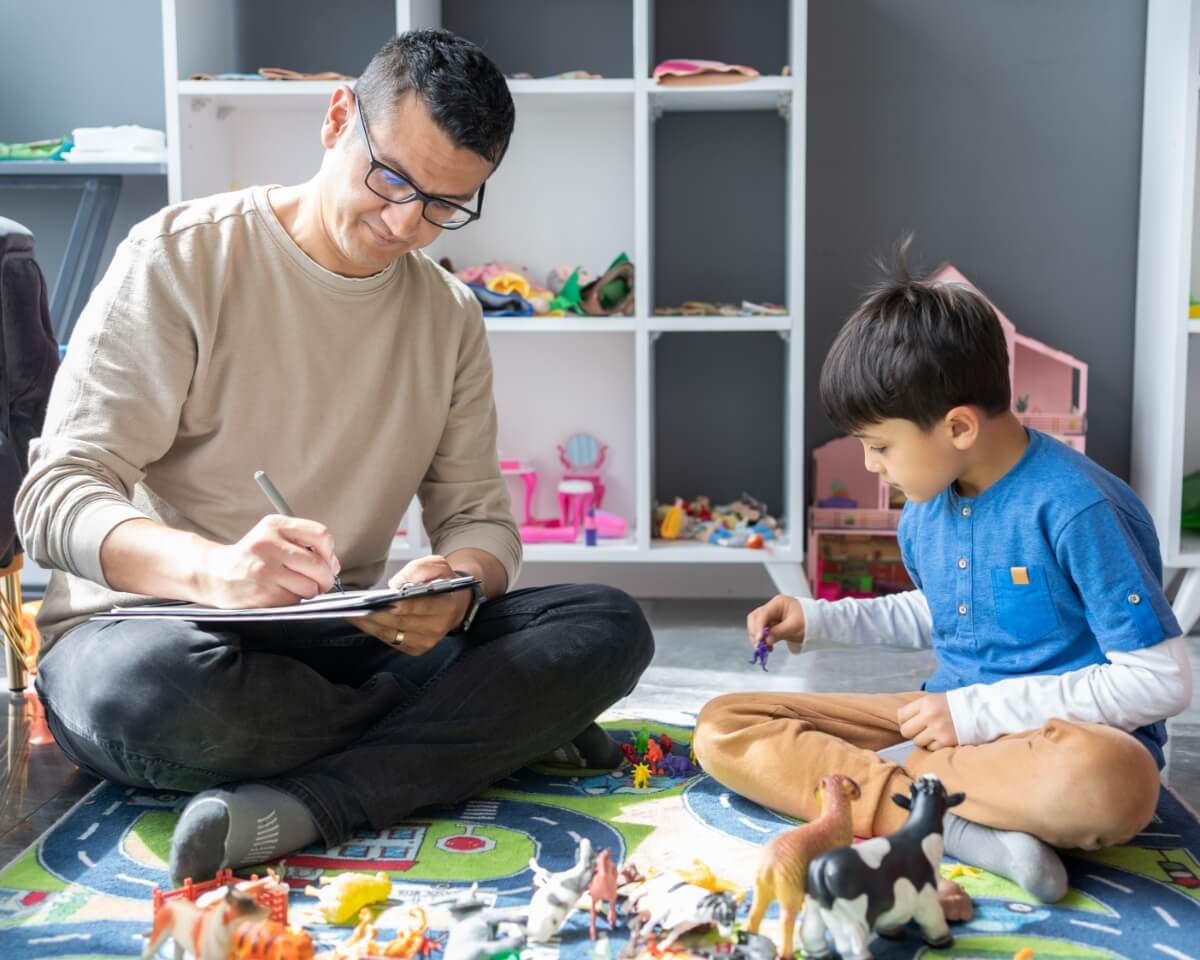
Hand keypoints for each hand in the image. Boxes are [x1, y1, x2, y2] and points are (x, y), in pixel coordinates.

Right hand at [199, 515, 339, 607]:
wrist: (214, 575)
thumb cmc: (252, 557)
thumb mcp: (272, 536)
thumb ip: (304, 544)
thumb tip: (334, 565)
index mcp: (275, 525)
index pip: (321, 535)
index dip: (330, 552)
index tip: (327, 561)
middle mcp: (268, 545)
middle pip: (319, 564)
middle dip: (326, 578)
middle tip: (321, 582)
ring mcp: (265, 570)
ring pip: (310, 586)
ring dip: (310, 591)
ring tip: (296, 587)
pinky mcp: (262, 593)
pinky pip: (295, 600)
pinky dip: (295, 600)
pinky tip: (281, 593)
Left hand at [348, 554, 470, 655]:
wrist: (453, 603)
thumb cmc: (442, 583)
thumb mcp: (439, 566)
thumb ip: (422, 569)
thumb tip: (398, 585)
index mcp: (446, 606)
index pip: (422, 606)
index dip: (402, 605)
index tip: (383, 601)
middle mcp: (437, 628)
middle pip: (401, 622)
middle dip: (377, 614)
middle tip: (356, 606)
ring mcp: (426, 641)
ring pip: (392, 634)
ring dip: (369, 624)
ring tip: (351, 613)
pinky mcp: (415, 649)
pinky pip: (389, 640)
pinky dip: (373, 630)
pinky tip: (360, 620)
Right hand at [746, 594, 804, 650]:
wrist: (818, 623)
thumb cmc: (808, 621)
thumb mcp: (794, 627)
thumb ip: (778, 633)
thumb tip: (766, 641)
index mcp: (778, 603)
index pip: (762, 614)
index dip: (758, 627)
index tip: (759, 640)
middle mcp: (772, 608)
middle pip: (755, 618)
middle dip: (755, 632)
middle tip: (759, 645)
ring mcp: (772, 615)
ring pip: (757, 625)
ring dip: (757, 637)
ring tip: (764, 648)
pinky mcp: (773, 624)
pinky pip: (763, 631)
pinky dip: (764, 639)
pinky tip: (769, 647)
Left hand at [897, 694, 958, 750]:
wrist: (981, 711)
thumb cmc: (956, 705)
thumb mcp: (935, 699)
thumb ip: (919, 708)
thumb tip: (901, 718)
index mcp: (926, 702)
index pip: (901, 716)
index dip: (905, 721)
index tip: (912, 722)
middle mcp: (929, 716)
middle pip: (905, 731)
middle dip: (912, 732)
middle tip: (921, 730)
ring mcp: (937, 730)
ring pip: (917, 742)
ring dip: (923, 740)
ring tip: (934, 734)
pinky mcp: (946, 742)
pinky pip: (930, 748)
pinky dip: (934, 746)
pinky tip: (942, 738)